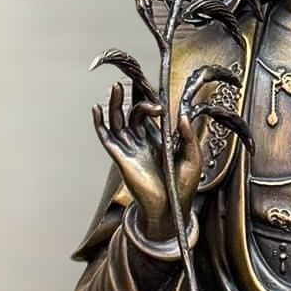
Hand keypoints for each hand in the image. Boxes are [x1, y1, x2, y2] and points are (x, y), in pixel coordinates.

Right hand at [92, 83, 202, 244]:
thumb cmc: (183, 185)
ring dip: (115, 104)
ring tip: (116, 87)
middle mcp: (142, 141)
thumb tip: (182, 114)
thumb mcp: (192, 157)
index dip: (148, 100)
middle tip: (131, 82)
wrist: (172, 208)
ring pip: (118, 121)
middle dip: (131, 98)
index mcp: (158, 139)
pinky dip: (100, 124)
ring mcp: (130, 149)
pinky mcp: (121, 159)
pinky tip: (97, 109)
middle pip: (131, 113)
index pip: (149, 113)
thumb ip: (188, 136)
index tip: (154, 91)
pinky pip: (107, 139)